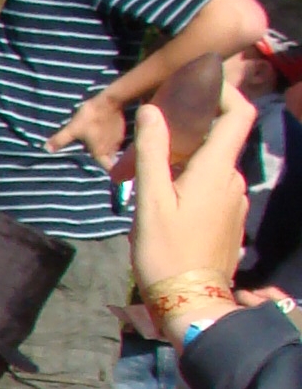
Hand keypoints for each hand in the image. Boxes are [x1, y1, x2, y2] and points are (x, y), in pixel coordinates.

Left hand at [47, 87, 131, 167]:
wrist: (111, 100)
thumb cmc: (91, 117)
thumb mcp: (73, 128)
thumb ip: (60, 140)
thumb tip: (46, 149)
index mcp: (101, 153)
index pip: (107, 170)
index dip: (103, 173)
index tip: (98, 174)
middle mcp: (112, 150)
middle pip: (109, 161)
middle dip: (103, 162)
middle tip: (93, 160)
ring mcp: (118, 140)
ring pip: (112, 150)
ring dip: (105, 150)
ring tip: (96, 147)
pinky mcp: (121, 131)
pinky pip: (115, 140)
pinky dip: (108, 140)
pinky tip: (101, 135)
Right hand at [132, 90, 249, 332]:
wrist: (191, 303)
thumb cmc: (166, 250)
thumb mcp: (150, 201)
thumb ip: (152, 152)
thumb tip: (152, 110)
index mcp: (216, 169)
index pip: (238, 113)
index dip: (223, 91)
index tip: (195, 86)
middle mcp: (233, 179)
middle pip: (218, 139)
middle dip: (188, 132)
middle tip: (151, 140)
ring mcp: (235, 201)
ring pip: (212, 166)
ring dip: (185, 163)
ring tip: (149, 179)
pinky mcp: (230, 221)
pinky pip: (213, 189)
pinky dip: (192, 184)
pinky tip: (166, 204)